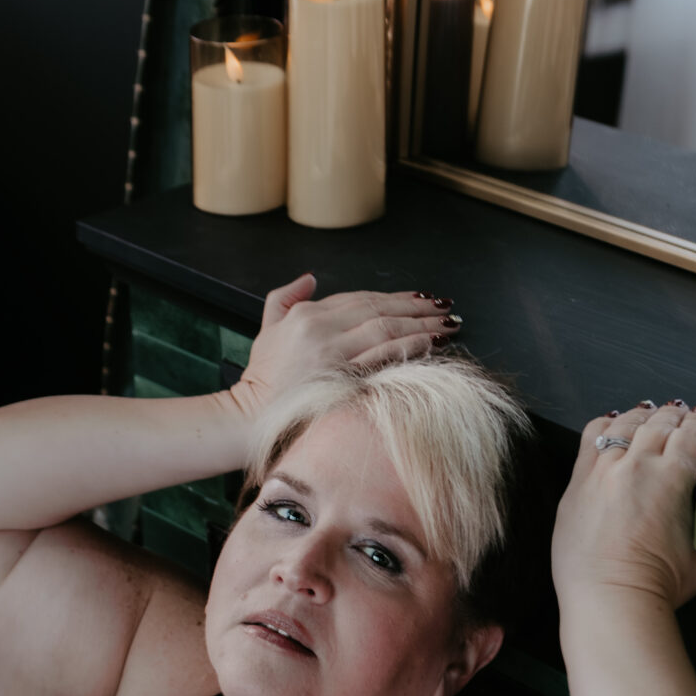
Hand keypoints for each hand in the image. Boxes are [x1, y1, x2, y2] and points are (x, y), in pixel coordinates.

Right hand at [226, 274, 460, 424]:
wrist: (247, 418)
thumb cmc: (260, 381)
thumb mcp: (266, 329)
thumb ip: (285, 297)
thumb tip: (310, 277)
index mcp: (306, 314)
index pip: (360, 298)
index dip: (394, 297)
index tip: (420, 299)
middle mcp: (320, 327)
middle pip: (379, 309)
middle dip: (417, 308)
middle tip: (446, 308)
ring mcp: (331, 352)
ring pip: (385, 329)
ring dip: (421, 324)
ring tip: (447, 324)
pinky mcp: (339, 377)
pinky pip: (382, 357)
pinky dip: (408, 346)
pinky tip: (429, 343)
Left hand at [551, 401, 695, 611]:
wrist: (609, 601)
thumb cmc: (657, 587)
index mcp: (675, 476)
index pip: (692, 435)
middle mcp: (638, 464)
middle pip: (659, 424)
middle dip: (674, 416)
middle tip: (679, 414)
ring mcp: (603, 472)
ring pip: (625, 426)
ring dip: (641, 416)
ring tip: (648, 414)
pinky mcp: (576, 484)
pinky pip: (590, 440)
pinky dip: (605, 426)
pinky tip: (611, 423)